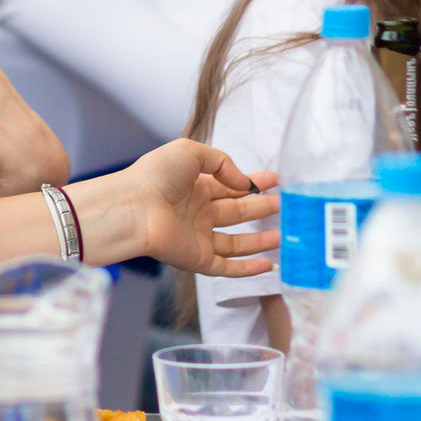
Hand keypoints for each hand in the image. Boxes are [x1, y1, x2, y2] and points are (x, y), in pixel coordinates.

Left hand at [88, 140, 277, 277]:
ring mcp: (197, 237)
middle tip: (287, 205)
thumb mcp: (191, 152)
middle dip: (262, 208)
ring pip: (236, 242)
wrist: (133, 206)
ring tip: (284, 233)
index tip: (276, 181)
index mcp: (194, 187)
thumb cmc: (155, 175)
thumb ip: (222, 162)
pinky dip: (248, 268)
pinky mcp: (196, 259)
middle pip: (237, 212)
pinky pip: (226, 267)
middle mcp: (197, 212)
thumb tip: (244, 183)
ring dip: (260, 240)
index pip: (230, 186)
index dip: (253, 183)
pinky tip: (268, 263)